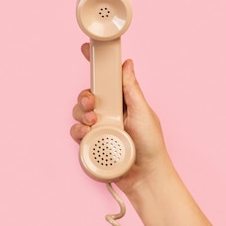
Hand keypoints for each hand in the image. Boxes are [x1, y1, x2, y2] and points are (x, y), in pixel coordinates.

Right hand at [70, 43, 168, 193]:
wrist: (144, 175)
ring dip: (82, 114)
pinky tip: (88, 134)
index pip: (107, 80)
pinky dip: (79, 131)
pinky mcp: (90, 143)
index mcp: (122, 101)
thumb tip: (127, 64)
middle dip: (85, 96)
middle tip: (92, 103)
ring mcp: (98, 128)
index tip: (86, 49)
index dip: (96, 64)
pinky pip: (75, 132)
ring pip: (78, 113)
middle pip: (87, 95)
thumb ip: (132, 88)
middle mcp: (108, 112)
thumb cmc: (150, 145)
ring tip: (94, 122)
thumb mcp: (143, 112)